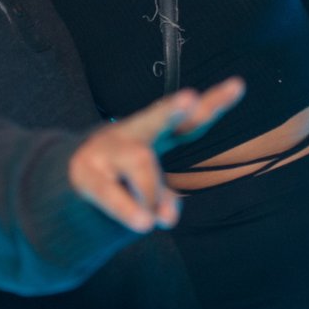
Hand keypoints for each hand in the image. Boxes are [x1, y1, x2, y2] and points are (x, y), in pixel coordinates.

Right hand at [69, 77, 244, 232]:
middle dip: (172, 109)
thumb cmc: (121, 177)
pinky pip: (111, 192)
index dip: (214, 104)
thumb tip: (166, 218)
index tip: (239, 85)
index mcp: (155, 134)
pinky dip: (128, 209)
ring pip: (139, 162)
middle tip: (189, 99)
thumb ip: (165, 198)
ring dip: (151, 192)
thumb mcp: (150, 185)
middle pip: (154, 118)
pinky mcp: (87, 174)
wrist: (70, 178)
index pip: (189, 121)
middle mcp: (131, 134)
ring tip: (151, 222)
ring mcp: (107, 150)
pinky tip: (143, 223)